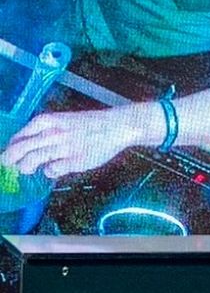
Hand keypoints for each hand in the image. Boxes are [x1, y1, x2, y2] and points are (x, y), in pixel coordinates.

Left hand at [1, 108, 141, 177]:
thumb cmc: (89, 124)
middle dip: (9, 159)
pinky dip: (49, 172)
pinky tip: (54, 168)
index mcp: (47, 121)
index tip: (9, 153)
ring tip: (27, 169)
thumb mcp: (62, 120)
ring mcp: (62, 148)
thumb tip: (22, 144)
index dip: (10, 147)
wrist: (116, 126)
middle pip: (18, 150)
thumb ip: (43, 131)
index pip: (18, 136)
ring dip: (25, 167)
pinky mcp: (74, 162)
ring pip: (31, 161)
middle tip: (7, 164)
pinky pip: (51, 171)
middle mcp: (51, 134)